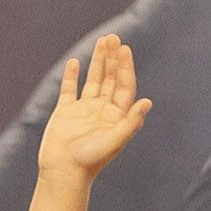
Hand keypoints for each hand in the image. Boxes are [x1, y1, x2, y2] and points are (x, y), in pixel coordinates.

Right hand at [37, 35, 155, 181]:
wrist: (63, 172)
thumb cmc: (90, 160)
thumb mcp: (114, 141)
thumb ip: (130, 122)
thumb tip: (147, 102)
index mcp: (116, 117)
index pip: (124, 86)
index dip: (125, 67)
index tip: (124, 49)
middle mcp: (102, 111)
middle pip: (110, 79)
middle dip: (112, 59)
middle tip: (113, 38)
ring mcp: (83, 110)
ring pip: (93, 80)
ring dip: (97, 61)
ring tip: (101, 42)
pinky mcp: (65, 113)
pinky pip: (70, 90)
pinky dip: (72, 76)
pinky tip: (75, 62)